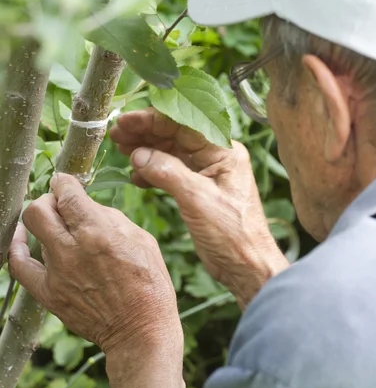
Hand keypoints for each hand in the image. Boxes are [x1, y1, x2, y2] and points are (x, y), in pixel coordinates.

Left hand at [8, 173, 184, 387]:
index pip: (67, 193)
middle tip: (59, 203)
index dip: (64, 182)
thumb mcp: (141, 238)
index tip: (65, 183)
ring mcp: (57, 273)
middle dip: (48, 198)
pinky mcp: (49, 294)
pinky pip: (19, 266)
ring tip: (55, 224)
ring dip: (42, 222)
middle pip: (38, 208)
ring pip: (30, 231)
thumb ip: (109, 217)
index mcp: (98, 231)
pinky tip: (23, 239)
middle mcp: (72, 249)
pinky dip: (17, 247)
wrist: (141, 329)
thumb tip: (86, 205)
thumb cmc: (149, 282)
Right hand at [110, 108, 288, 308]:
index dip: (151, 120)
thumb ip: (167, 172)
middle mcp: (216, 157)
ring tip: (120, 149)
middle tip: (116, 134)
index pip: (183, 125)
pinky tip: (135, 176)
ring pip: (171, 153)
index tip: (125, 121)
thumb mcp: (197, 199)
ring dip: (146, 151)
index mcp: (223, 151)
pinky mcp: (198, 190)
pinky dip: (152, 172)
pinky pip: (171, 172)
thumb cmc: (232, 234)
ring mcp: (207, 173)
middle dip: (145, 133)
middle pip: (175, 136)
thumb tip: (138, 153)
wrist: (247, 267)